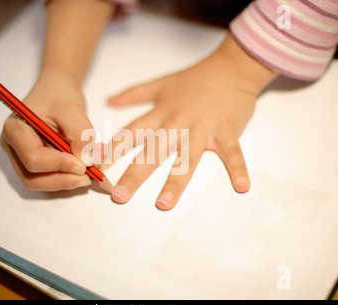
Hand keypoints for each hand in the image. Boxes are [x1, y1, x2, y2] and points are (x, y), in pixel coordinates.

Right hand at [0, 67, 95, 190]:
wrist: (58, 90)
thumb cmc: (60, 94)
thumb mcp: (72, 109)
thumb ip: (80, 134)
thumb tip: (87, 162)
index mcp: (15, 130)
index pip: (33, 158)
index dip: (59, 165)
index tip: (83, 165)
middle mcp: (13, 146)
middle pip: (32, 177)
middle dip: (62, 180)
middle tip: (88, 176)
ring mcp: (21, 157)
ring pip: (40, 182)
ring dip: (65, 182)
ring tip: (89, 172)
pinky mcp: (34, 163)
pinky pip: (47, 179)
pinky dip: (66, 178)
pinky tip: (83, 168)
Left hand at [106, 35, 278, 209]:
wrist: (230, 67)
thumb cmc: (195, 78)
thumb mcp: (160, 84)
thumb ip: (134, 94)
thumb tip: (108, 100)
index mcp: (160, 115)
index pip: (131, 134)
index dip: (112, 150)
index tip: (95, 167)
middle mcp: (177, 124)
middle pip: (152, 152)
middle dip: (135, 174)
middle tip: (118, 196)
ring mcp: (202, 129)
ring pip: (186, 159)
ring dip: (175, 182)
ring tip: (163, 204)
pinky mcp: (227, 131)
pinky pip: (233, 152)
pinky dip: (238, 168)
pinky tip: (242, 187)